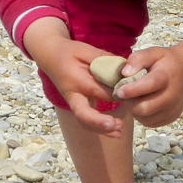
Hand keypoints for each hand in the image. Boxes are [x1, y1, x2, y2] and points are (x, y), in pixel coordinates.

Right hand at [22, 18, 124, 135]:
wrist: (50, 57)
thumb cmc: (69, 52)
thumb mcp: (86, 50)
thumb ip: (105, 59)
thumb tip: (125, 69)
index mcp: (76, 80)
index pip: (98, 90)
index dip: (116, 94)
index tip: (132, 93)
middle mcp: (73, 95)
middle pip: (84, 114)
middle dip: (101, 122)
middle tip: (118, 125)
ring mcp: (73, 102)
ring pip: (84, 122)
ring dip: (101, 130)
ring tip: (119, 132)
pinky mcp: (77, 105)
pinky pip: (86, 120)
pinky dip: (99, 128)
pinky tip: (115, 131)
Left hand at [114, 44, 182, 126]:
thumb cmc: (165, 62)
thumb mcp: (153, 53)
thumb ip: (137, 59)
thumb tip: (125, 73)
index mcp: (167, 76)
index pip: (149, 85)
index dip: (132, 90)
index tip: (119, 91)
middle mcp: (172, 95)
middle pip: (146, 108)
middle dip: (130, 103)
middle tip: (123, 95)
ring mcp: (173, 108)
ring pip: (146, 118)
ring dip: (135, 110)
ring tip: (134, 97)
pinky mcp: (171, 118)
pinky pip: (150, 122)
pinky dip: (142, 116)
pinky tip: (142, 103)